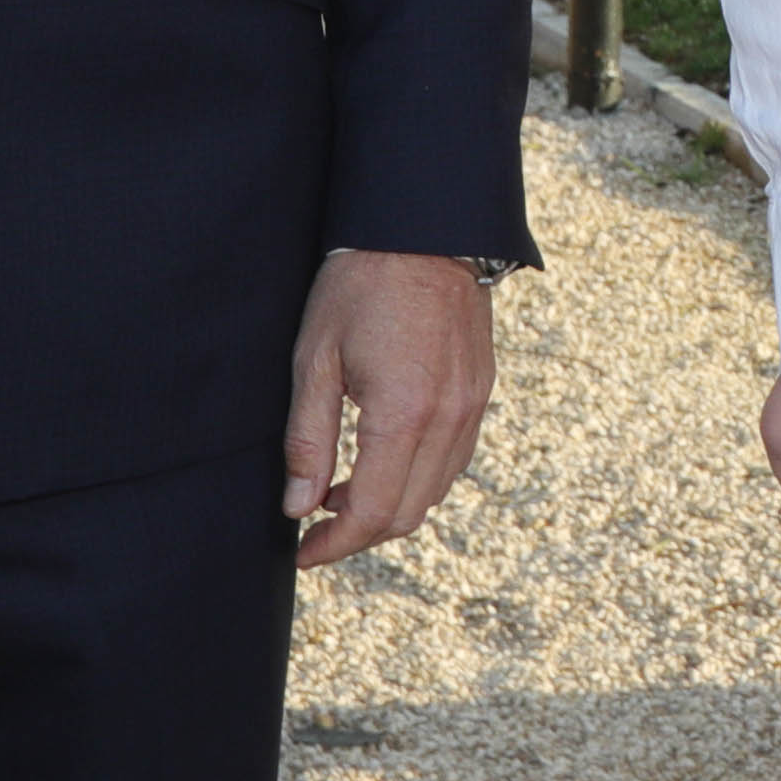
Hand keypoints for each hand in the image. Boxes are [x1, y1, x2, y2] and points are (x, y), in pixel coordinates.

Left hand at [285, 251, 499, 569]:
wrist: (425, 228)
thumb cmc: (361, 285)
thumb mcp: (315, 358)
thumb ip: (308, 438)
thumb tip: (299, 506)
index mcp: (404, 413)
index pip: (372, 512)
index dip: (334, 544)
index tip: (303, 552)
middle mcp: (448, 418)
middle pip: (408, 514)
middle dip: (359, 533)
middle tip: (314, 525)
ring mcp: (472, 406)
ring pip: (434, 492)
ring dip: (389, 506)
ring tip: (341, 488)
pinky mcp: (481, 391)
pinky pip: (453, 459)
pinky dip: (417, 477)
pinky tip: (382, 456)